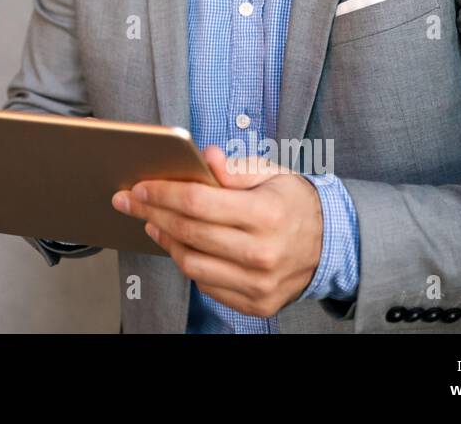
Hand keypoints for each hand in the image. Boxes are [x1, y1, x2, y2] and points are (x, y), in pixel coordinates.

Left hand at [111, 144, 322, 317]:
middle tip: (130, 201)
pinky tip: (179, 243)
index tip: (140, 186)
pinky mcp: (256, 304)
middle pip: (189, 232)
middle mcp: (262, 254)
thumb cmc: (293, 204)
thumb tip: (206, 157)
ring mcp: (259, 284)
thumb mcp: (273, 174)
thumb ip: (236, 167)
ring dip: (165, 240)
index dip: (163, 193)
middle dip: (151, 213)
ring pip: (191, 264)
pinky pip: (207, 285)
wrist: (331, 246)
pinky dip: (188, 263)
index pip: (198, 202)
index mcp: (266, 215)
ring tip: (153, 221)